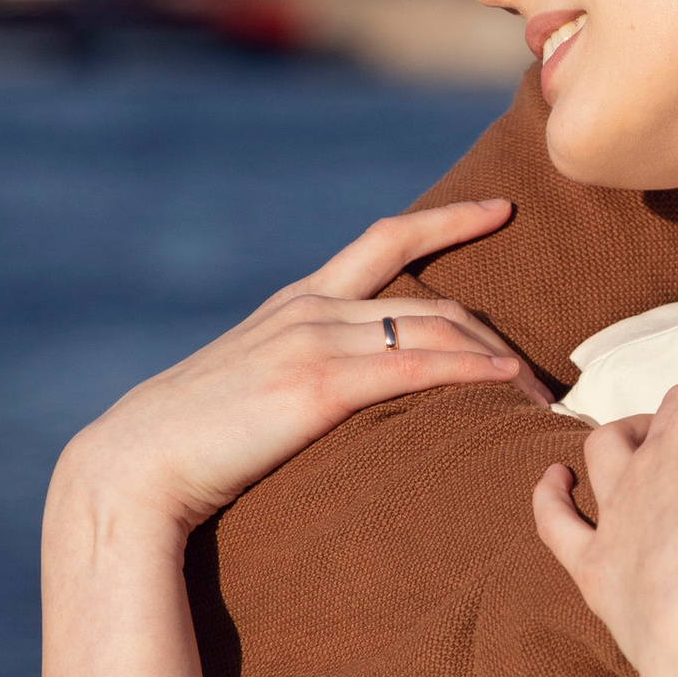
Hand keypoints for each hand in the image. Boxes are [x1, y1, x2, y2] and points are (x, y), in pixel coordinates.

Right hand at [52, 200, 544, 544]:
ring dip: (498, 360)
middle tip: (543, 371)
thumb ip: (292, 377)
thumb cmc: (189, 445)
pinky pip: (414, 367)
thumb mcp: (247, 392)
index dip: (448, 219)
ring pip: (433, 329)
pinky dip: (470, 370)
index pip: (385, 239)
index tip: (501, 209)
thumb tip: (327, 399)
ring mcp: (313, 341)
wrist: (133, 467)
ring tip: (537, 397)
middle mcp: (310, 309)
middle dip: (496, 326)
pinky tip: (506, 385)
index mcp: (296, 305)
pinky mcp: (317, 386)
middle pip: (431, 296)